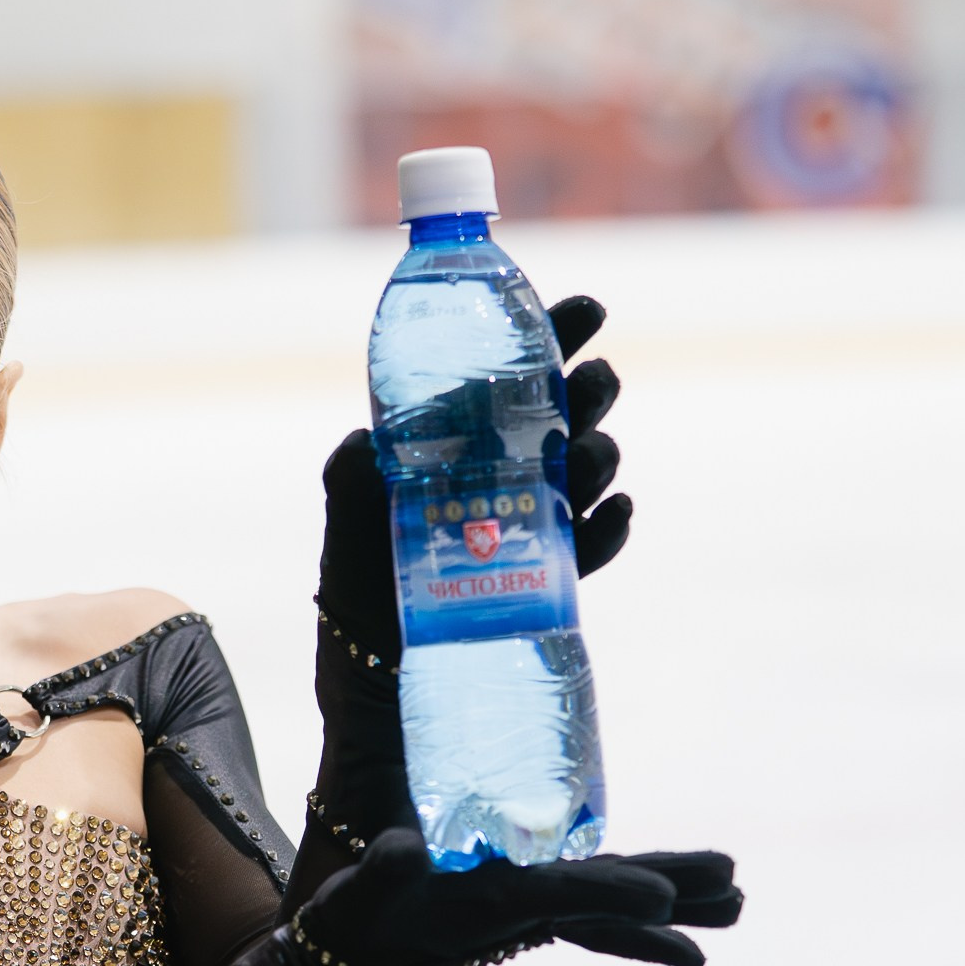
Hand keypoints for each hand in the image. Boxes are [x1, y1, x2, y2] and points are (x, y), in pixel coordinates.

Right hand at [294, 820, 742, 965]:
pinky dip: (637, 915)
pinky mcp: (524, 909)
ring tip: (738, 901)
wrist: (350, 965)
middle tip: (739, 898)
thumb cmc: (352, 922)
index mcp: (490, 906)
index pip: (558, 897)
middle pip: (611, 907)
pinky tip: (673, 910)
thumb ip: (380, 870)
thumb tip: (400, 849)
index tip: (663, 900)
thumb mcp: (359, 894)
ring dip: (676, 905)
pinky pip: (594, 911)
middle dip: (675, 901)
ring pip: (613, 909)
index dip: (609, 895)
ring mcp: (529, 914)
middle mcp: (522, 914)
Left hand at [317, 291, 627, 658]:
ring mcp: (534, 518)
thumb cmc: (360, 573)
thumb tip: (365, 442)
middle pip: (570, 415)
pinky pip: (591, 546)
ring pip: (588, 474)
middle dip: (591, 391)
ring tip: (590, 452)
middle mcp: (510, 469)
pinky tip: (615, 511)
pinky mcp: (547, 574)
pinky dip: (609, 529)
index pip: (520, 374)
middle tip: (594, 379)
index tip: (587, 311)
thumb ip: (350, 476)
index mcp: (469, 436)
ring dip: (600, 456)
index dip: (556, 336)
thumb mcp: (349, 516)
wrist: (373, 654)